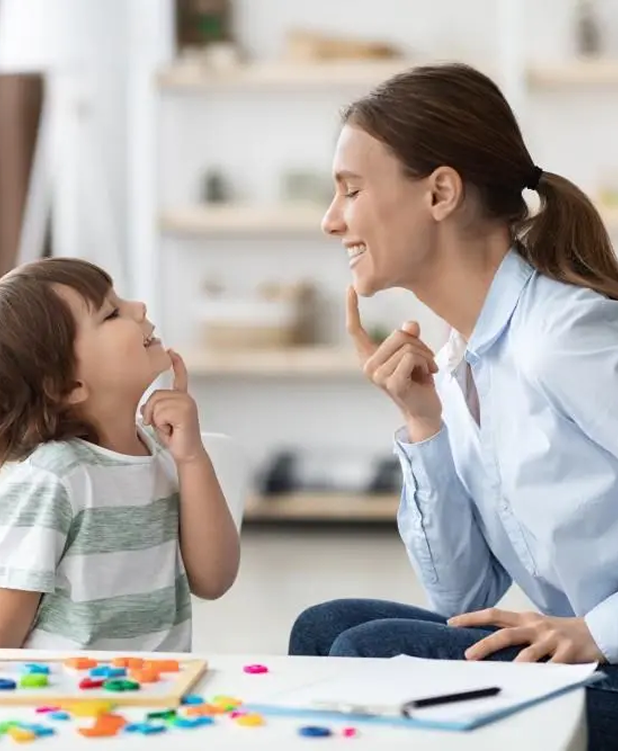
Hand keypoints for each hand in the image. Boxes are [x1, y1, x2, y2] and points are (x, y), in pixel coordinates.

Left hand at [141, 350, 204, 464]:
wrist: (187, 453)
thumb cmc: (176, 438)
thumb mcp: (160, 420)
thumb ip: (155, 408)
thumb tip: (144, 407)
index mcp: (182, 398)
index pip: (180, 377)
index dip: (177, 364)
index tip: (171, 352)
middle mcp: (186, 398)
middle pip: (156, 395)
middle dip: (151, 412)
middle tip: (163, 425)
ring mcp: (186, 403)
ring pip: (156, 404)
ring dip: (156, 420)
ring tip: (168, 428)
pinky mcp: (184, 411)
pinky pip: (161, 412)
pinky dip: (161, 424)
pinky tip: (171, 429)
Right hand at [346, 286, 442, 440]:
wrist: (425, 411)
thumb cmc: (418, 381)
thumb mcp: (414, 354)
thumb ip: (409, 337)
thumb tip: (410, 325)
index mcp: (369, 357)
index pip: (355, 330)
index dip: (351, 309)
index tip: (349, 288)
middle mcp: (368, 366)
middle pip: (396, 335)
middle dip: (418, 344)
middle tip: (426, 360)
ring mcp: (378, 376)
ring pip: (407, 346)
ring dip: (425, 356)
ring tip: (426, 370)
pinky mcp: (391, 383)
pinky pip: (412, 357)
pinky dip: (426, 363)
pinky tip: (428, 375)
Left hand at [448, 608, 604, 663]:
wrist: (594, 631)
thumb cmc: (557, 632)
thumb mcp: (534, 626)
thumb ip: (513, 631)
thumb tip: (483, 641)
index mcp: (524, 619)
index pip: (493, 615)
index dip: (472, 618)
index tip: (451, 623)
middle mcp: (535, 626)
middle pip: (506, 634)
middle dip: (485, 645)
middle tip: (468, 656)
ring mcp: (552, 639)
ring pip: (530, 653)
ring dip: (517, 664)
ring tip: (505, 674)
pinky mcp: (568, 653)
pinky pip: (554, 667)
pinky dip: (545, 675)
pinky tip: (537, 683)